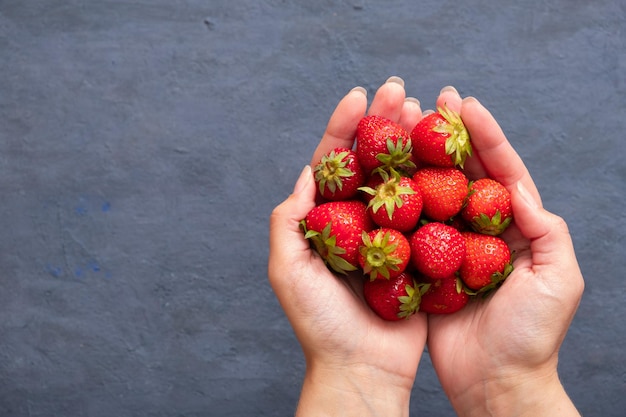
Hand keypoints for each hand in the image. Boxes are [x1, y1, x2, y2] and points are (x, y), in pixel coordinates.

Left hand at [268, 77, 426, 416]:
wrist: (363, 369)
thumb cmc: (319, 324)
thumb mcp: (288, 271)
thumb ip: (290, 221)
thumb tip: (306, 172)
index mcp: (325, 221)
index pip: (334, 163)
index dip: (344, 127)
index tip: (359, 96)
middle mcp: (358, 222)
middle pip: (372, 162)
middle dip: (383, 123)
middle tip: (399, 89)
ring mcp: (391, 235)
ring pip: (404, 179)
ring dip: (414, 143)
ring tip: (427, 109)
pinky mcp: (420, 252)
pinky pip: (431, 211)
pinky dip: (439, 182)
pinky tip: (451, 155)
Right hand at [425, 87, 583, 415]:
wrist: (494, 382)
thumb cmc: (532, 336)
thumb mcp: (558, 279)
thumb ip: (547, 231)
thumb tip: (519, 187)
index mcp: (516, 227)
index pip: (501, 171)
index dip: (485, 135)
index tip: (465, 104)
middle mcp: (480, 230)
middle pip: (463, 173)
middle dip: (447, 136)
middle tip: (428, 102)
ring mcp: (449, 246)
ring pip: (432, 193)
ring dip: (418, 159)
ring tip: (401, 127)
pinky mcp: (423, 266)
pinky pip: (408, 228)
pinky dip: (396, 201)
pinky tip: (380, 177)